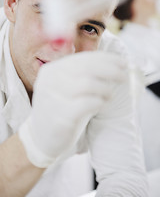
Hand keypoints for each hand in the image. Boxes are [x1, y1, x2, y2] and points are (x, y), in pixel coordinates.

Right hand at [18, 51, 126, 167]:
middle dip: (110, 70)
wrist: (41, 137)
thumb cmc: (60, 108)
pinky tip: (101, 104)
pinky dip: (98, 102)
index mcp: (52, 70)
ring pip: (88, 84)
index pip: (83, 59)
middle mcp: (50, 81)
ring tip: (109, 95)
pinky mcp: (60, 116)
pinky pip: (86, 103)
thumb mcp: (66, 86)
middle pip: (87, 68)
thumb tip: (113, 64)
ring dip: (105, 89)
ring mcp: (53, 98)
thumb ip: (82, 74)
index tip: (122, 63)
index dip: (106, 59)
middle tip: (124, 76)